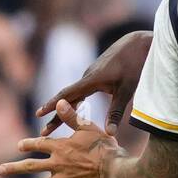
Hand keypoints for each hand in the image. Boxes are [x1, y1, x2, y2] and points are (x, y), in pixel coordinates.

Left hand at [0, 100, 119, 177]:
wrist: (113, 169)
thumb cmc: (103, 146)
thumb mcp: (87, 127)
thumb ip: (71, 117)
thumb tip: (59, 101)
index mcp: (60, 147)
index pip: (39, 145)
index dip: (28, 145)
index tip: (19, 146)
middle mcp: (57, 164)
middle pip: (31, 166)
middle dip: (14, 168)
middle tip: (0, 171)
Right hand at [35, 30, 152, 132]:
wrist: (138, 44)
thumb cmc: (134, 66)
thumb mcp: (126, 91)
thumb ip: (116, 112)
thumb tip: (109, 134)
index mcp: (91, 80)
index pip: (67, 95)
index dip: (53, 105)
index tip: (39, 114)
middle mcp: (86, 77)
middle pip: (66, 98)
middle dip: (54, 115)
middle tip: (43, 130)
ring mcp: (90, 76)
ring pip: (73, 96)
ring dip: (64, 110)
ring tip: (54, 124)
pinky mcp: (96, 76)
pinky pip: (81, 91)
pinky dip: (74, 103)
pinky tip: (72, 112)